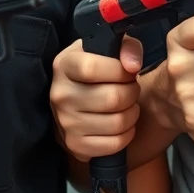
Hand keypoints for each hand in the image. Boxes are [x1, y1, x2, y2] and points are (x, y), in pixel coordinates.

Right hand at [50, 37, 141, 161]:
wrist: (71, 97)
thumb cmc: (95, 68)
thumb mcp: (107, 47)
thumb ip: (127, 47)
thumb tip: (133, 66)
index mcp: (64, 65)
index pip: (93, 68)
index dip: (120, 71)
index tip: (129, 71)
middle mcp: (60, 94)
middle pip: (112, 98)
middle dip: (132, 92)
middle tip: (132, 89)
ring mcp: (65, 122)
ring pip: (117, 122)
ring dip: (132, 113)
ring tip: (129, 105)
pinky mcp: (74, 144)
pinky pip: (114, 144)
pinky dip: (127, 134)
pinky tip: (124, 124)